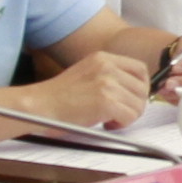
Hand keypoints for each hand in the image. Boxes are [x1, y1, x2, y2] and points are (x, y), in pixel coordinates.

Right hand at [37, 49, 157, 128]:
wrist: (39, 106)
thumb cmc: (59, 97)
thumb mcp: (87, 74)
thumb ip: (109, 76)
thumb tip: (135, 91)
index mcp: (103, 57)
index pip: (140, 69)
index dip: (140, 88)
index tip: (129, 100)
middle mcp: (107, 66)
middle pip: (143, 88)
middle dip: (134, 105)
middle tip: (117, 114)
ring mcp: (107, 83)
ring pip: (139, 104)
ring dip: (128, 116)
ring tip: (109, 120)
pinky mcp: (106, 101)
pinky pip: (130, 116)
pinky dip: (121, 124)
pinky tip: (105, 124)